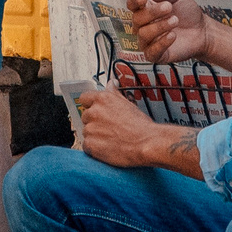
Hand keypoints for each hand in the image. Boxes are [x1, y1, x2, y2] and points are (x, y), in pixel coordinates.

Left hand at [75, 87, 202, 176]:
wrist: (147, 143)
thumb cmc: (140, 125)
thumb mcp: (128, 103)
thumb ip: (115, 93)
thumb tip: (111, 83)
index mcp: (102, 99)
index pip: (84, 98)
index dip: (90, 105)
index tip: (95, 110)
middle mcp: (94, 112)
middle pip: (86, 116)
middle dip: (94, 122)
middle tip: (109, 127)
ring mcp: (90, 129)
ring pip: (86, 131)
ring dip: (94, 135)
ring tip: (111, 138)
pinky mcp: (90, 144)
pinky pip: (86, 145)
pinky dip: (94, 148)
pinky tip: (107, 147)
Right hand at [129, 0, 210, 64]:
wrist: (202, 31)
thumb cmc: (188, 13)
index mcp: (145, 9)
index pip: (132, 5)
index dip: (134, 1)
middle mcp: (143, 26)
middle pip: (136, 19)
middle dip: (153, 12)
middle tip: (169, 7)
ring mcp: (148, 41)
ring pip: (143, 34)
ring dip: (159, 26)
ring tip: (175, 20)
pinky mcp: (156, 55)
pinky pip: (150, 52)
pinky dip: (161, 43)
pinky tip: (173, 35)